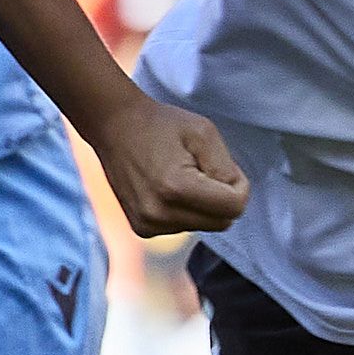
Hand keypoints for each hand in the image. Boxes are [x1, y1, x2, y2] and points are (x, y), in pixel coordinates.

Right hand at [98, 95, 247, 238]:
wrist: (114, 126)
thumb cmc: (159, 124)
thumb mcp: (204, 133)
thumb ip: (227, 168)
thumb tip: (237, 198)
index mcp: (176, 188)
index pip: (234, 207)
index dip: (239, 186)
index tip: (222, 166)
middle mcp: (159, 214)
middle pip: (222, 222)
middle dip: (223, 199)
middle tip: (205, 169)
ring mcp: (148, 225)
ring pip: (204, 226)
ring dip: (204, 205)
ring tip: (181, 175)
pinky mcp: (142, 229)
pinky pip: (184, 227)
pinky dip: (186, 210)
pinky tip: (168, 188)